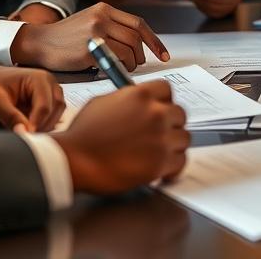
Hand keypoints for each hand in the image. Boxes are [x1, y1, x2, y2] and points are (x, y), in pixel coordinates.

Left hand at [0, 61, 65, 131]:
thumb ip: (10, 116)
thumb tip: (24, 132)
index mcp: (38, 78)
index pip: (45, 106)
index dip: (36, 124)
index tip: (26, 136)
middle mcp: (48, 83)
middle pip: (55, 110)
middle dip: (42, 126)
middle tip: (27, 137)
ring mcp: (48, 92)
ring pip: (57, 114)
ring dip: (44, 126)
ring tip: (26, 132)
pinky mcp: (45, 101)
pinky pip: (51, 116)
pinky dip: (42, 125)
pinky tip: (28, 129)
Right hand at [10, 2, 168, 71]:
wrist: (39, 42)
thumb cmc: (64, 38)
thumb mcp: (90, 22)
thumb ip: (112, 27)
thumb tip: (137, 46)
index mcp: (104, 8)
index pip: (138, 23)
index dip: (154, 41)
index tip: (163, 54)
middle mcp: (102, 16)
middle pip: (136, 37)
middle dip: (142, 54)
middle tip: (136, 64)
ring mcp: (96, 31)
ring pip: (130, 48)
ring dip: (132, 62)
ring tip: (123, 67)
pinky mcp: (91, 47)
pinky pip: (118, 58)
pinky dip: (122, 67)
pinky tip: (113, 68)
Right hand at [54, 81, 189, 193]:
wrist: (76, 159)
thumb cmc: (83, 134)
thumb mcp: (104, 102)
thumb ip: (127, 100)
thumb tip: (137, 105)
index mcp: (141, 95)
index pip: (167, 90)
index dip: (163, 101)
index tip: (161, 108)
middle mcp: (155, 113)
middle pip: (179, 114)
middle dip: (170, 123)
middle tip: (160, 133)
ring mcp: (160, 138)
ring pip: (184, 138)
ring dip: (174, 145)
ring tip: (160, 151)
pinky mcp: (161, 163)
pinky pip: (181, 161)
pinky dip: (174, 166)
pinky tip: (164, 169)